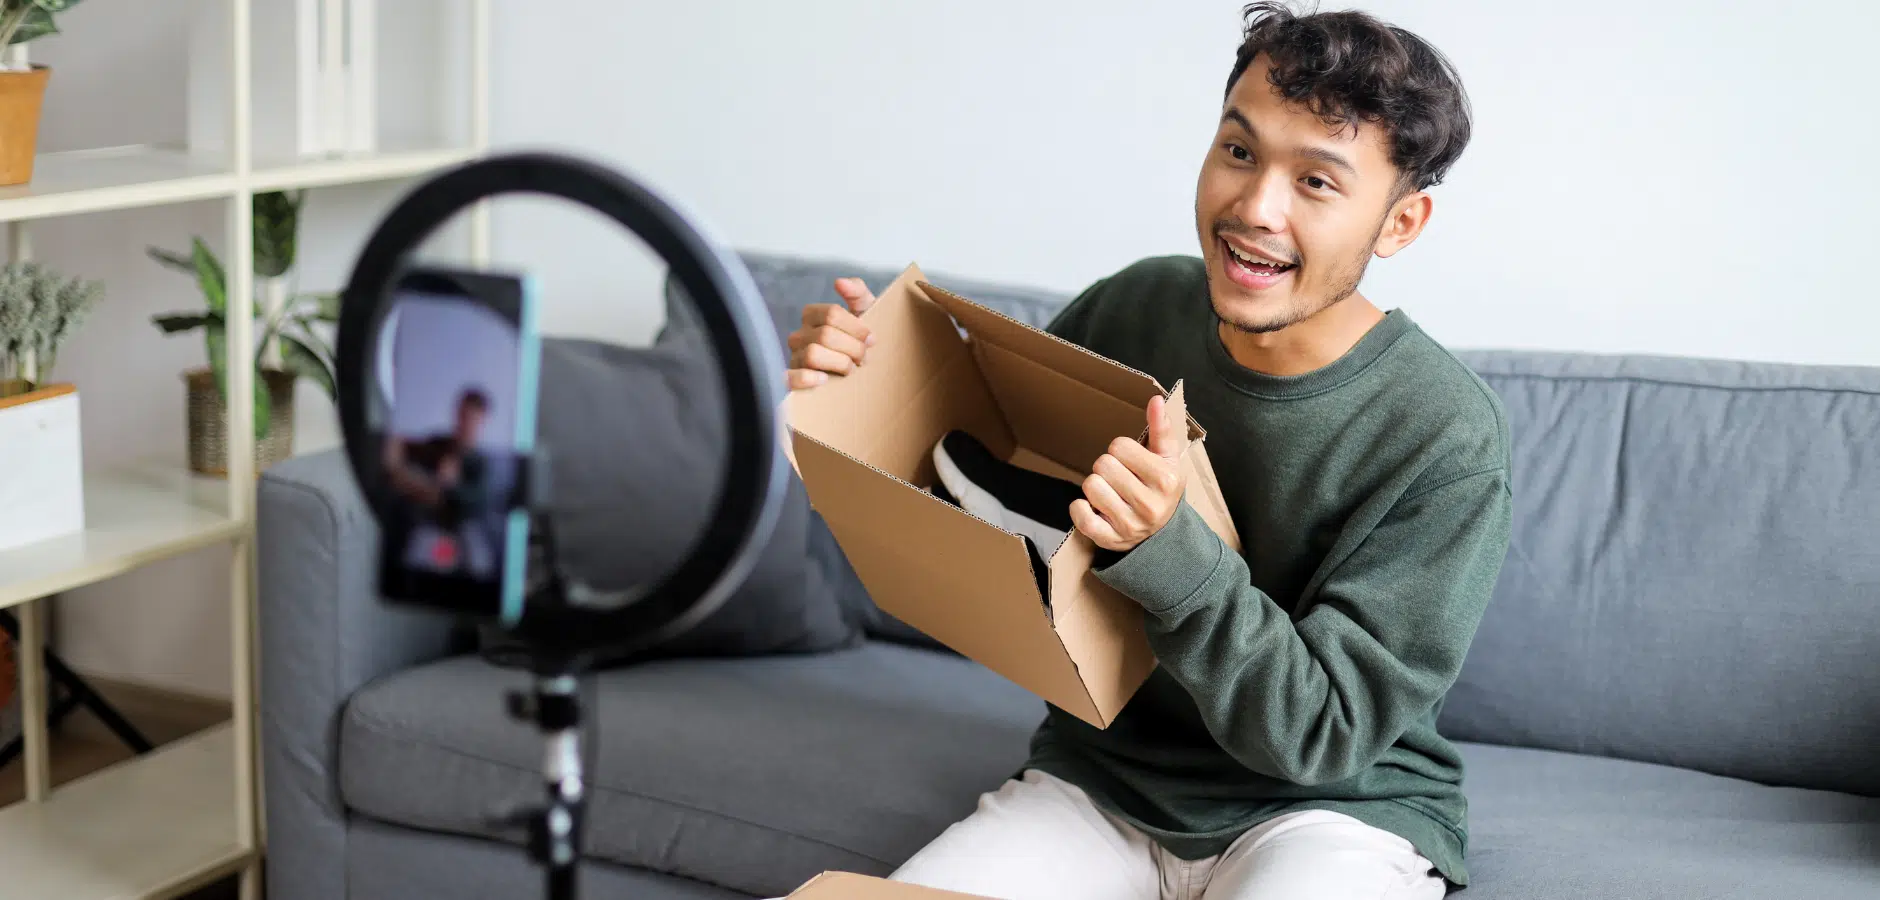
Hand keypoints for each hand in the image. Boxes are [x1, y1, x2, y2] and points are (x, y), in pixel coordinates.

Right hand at [786, 277, 877, 389]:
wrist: (860, 375)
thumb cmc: (859, 341)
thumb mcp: (864, 313)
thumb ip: (857, 292)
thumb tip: (839, 282)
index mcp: (811, 315)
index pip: (832, 314)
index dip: (857, 328)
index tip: (870, 340)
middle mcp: (798, 335)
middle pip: (826, 335)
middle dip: (853, 348)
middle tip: (864, 358)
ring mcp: (793, 358)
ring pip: (813, 355)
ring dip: (840, 364)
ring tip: (850, 369)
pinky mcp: (789, 382)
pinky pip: (789, 378)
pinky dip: (806, 379)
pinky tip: (824, 380)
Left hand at [1070, 390, 1189, 552]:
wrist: (1163, 534)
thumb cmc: (1161, 489)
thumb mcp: (1167, 459)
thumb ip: (1160, 428)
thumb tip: (1155, 400)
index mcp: (1165, 480)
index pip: (1120, 446)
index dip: (1121, 450)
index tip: (1131, 462)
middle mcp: (1150, 505)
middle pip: (1102, 464)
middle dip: (1107, 467)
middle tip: (1119, 478)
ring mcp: (1129, 525)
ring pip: (1090, 486)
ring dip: (1095, 486)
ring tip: (1111, 493)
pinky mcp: (1110, 540)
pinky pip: (1081, 516)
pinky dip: (1080, 508)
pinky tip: (1094, 507)